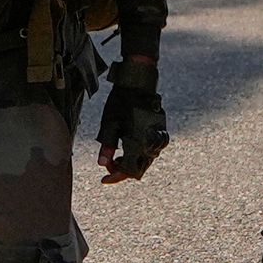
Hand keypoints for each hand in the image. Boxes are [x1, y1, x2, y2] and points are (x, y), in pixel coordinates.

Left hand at [96, 61, 166, 182]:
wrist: (139, 83)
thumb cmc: (121, 101)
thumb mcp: (109, 124)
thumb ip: (107, 147)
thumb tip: (102, 165)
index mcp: (138, 143)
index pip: (128, 171)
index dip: (115, 177)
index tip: (104, 180)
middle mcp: (151, 143)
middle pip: (139, 169)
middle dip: (123, 171)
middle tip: (108, 165)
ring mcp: (158, 137)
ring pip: (146, 161)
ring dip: (132, 163)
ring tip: (117, 156)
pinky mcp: (160, 131)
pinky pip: (151, 150)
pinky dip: (139, 154)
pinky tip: (128, 147)